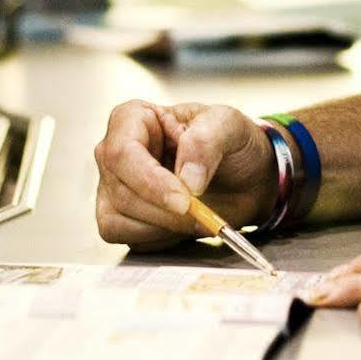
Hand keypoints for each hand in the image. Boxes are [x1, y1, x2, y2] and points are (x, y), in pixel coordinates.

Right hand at [94, 100, 275, 246]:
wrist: (246, 177)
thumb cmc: (231, 143)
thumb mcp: (228, 125)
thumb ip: (206, 141)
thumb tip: (187, 178)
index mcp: (132, 119)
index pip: (122, 153)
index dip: (150, 182)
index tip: (184, 199)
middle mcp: (115, 154)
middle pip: (121, 193)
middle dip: (166, 211)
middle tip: (203, 212)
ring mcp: (114, 188)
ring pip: (119, 221)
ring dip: (165, 227)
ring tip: (197, 215)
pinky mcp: (122, 218)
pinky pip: (131, 241)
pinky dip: (162, 239)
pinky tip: (184, 224)